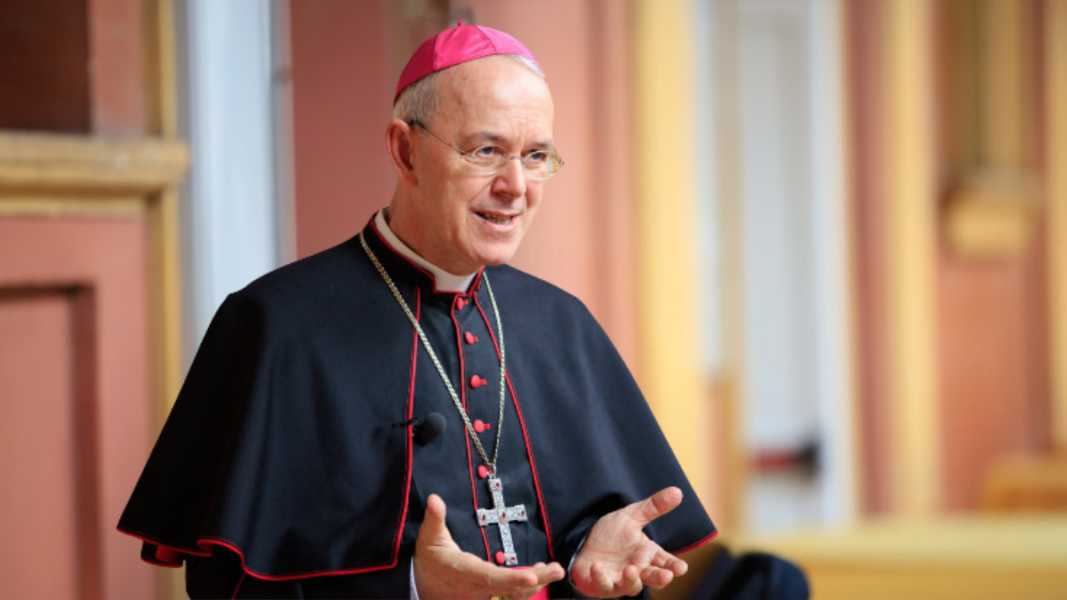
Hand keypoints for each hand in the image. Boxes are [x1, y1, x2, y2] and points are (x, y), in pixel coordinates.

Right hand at [413, 494, 564, 599]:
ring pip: (512, 596)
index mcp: (464, 571)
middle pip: (509, 589)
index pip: (490, 577)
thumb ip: (434, 518)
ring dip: (535, 583)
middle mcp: (475, 589)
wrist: (420, 587)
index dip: (511, 578)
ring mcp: (482, 597)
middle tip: (557, 569)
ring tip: (554, 570)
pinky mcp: (486, 599)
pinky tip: (538, 577)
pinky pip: (509, 598)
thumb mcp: (428, 537)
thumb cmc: (429, 560)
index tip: (532, 575)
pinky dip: (525, 589)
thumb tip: (435, 498)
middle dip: (536, 579)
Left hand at [570, 487, 688, 597]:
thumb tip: (677, 491)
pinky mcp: (601, 585)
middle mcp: (638, 570)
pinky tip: (597, 566)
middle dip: (660, 578)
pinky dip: (600, 578)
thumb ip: (654, 507)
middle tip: (666, 575)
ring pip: (631, 586)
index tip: (682, 568)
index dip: (674, 566)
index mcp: (648, 554)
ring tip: (630, 569)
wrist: (584, 542)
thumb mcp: (632, 516)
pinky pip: (603, 585)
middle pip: (653, 578)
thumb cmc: (612, 534)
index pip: (666, 562)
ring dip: (632, 580)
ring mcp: (620, 580)